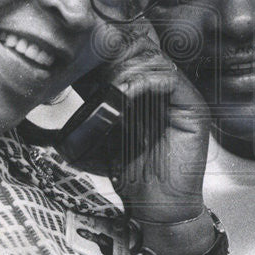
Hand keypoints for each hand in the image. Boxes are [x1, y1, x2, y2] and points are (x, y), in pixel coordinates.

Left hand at [96, 20, 209, 223]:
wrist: (156, 206)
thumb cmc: (132, 172)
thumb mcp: (100, 133)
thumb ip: (88, 108)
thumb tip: (61, 86)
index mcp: (145, 89)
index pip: (129, 52)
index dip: (107, 48)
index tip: (83, 54)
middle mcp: (165, 87)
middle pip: (143, 49)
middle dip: (115, 53)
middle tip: (93, 65)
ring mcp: (181, 96)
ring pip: (154, 60)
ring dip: (126, 68)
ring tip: (107, 86)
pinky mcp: (193, 109)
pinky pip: (170, 79)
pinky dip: (143, 81)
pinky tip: (124, 92)